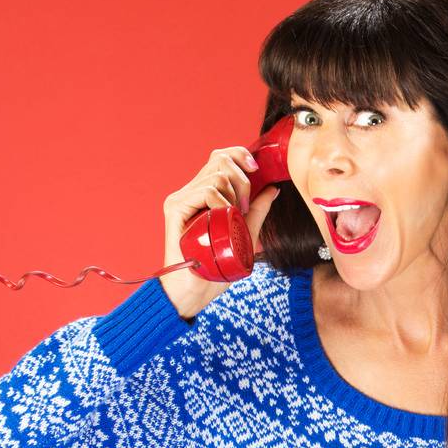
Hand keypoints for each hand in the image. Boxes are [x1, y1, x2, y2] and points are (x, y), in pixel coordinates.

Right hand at [159, 146, 281, 319]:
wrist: (195, 291)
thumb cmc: (215, 267)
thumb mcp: (244, 234)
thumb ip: (257, 210)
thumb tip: (273, 188)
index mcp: (203, 194)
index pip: (221, 158)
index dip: (240, 155)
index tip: (257, 171)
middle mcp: (190, 192)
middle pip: (219, 158)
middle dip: (243, 179)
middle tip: (244, 207)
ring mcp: (182, 198)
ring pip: (217, 174)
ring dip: (234, 194)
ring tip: (233, 218)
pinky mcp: (175, 208)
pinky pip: (205, 190)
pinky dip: (221, 202)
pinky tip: (223, 217)